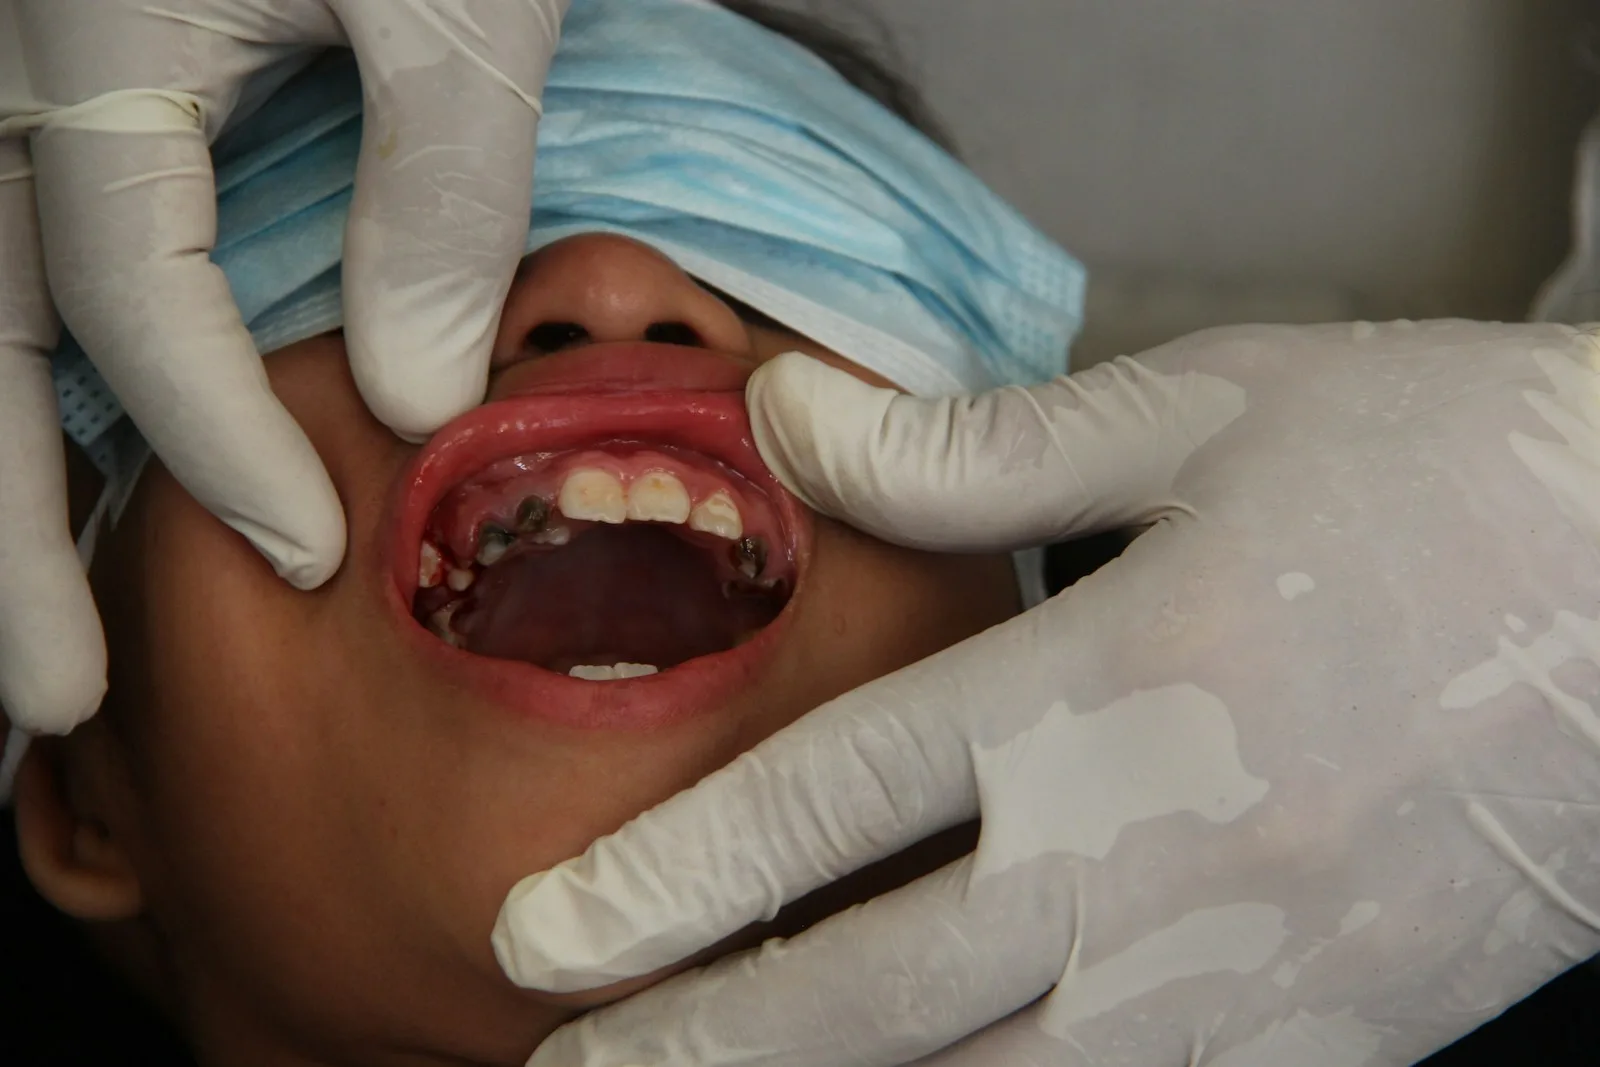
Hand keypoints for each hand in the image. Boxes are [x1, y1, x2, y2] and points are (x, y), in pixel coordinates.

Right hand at [0, 0, 565, 732]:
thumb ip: (431, 190)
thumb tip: (409, 397)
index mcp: (90, 42)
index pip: (122, 298)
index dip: (212, 436)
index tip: (307, 549)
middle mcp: (21, 78)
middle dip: (0, 530)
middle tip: (47, 697)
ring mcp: (34, 91)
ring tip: (32, 653)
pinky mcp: (81, 96)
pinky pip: (37, 264)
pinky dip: (48, 383)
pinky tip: (75, 485)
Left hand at [496, 322, 1599, 1065]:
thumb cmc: (1444, 477)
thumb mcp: (1214, 414)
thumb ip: (976, 449)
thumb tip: (792, 424)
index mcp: (1116, 689)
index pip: (837, 806)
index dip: (670, 879)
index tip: (545, 933)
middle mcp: (1162, 859)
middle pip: (879, 993)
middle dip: (703, 1042)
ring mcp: (1250, 980)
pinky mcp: (1331, 1043)